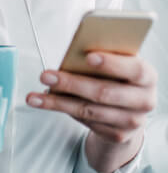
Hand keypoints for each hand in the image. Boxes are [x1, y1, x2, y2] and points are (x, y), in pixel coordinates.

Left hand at [26, 52, 156, 144]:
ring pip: (89, 110)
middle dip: (71, 83)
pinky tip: (49, 102)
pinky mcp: (117, 135)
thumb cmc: (120, 73)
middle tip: (46, 75)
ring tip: (35, 96)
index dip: (111, 63)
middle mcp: (144, 100)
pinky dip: (65, 110)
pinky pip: (86, 121)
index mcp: (147, 75)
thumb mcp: (119, 59)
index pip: (133, 68)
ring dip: (58, 102)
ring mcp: (132, 121)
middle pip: (104, 92)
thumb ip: (106, 52)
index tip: (88, 57)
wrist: (130, 106)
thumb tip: (77, 47)